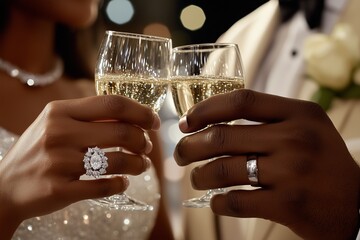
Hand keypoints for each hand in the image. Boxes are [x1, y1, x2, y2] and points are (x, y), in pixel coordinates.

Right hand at [0, 95, 159, 235]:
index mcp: (60, 111)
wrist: (4, 186)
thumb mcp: (55, 123)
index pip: (112, 104)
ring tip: (140, 165)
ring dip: (138, 164)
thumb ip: (88, 117)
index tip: (153, 122)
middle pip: (121, 132)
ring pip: (118, 161)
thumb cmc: (38, 150)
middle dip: (142, 141)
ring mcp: (58, 162)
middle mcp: (59, 133)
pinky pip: (105, 186)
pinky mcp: (60, 190)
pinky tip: (122, 182)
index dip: (140, 112)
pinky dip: (121, 184)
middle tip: (145, 147)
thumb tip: (131, 117)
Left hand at [174, 89, 359, 239]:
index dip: (205, 109)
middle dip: (190, 146)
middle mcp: (295, 138)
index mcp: (299, 113)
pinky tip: (216, 201)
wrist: (357, 203)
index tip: (186, 122)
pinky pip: (236, 201)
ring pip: (224, 170)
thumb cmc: (321, 160)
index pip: (241, 101)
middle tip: (180, 154)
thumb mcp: (305, 127)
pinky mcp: (288, 205)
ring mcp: (292, 172)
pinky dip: (218, 203)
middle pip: (223, 137)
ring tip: (196, 178)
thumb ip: (266, 118)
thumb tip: (211, 120)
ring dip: (200, 176)